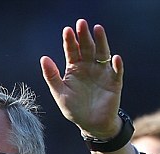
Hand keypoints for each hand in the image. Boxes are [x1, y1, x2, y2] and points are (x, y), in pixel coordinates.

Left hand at [40, 19, 122, 138]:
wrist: (91, 124)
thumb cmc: (74, 109)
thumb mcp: (60, 93)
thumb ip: (52, 76)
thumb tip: (43, 58)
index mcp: (74, 68)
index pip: (71, 51)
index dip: (69, 41)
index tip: (67, 30)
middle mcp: (89, 67)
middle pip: (87, 48)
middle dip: (84, 36)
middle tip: (81, 23)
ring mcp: (102, 72)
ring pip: (102, 54)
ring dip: (101, 42)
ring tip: (98, 29)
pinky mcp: (114, 82)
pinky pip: (116, 72)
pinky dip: (116, 65)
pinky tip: (115, 58)